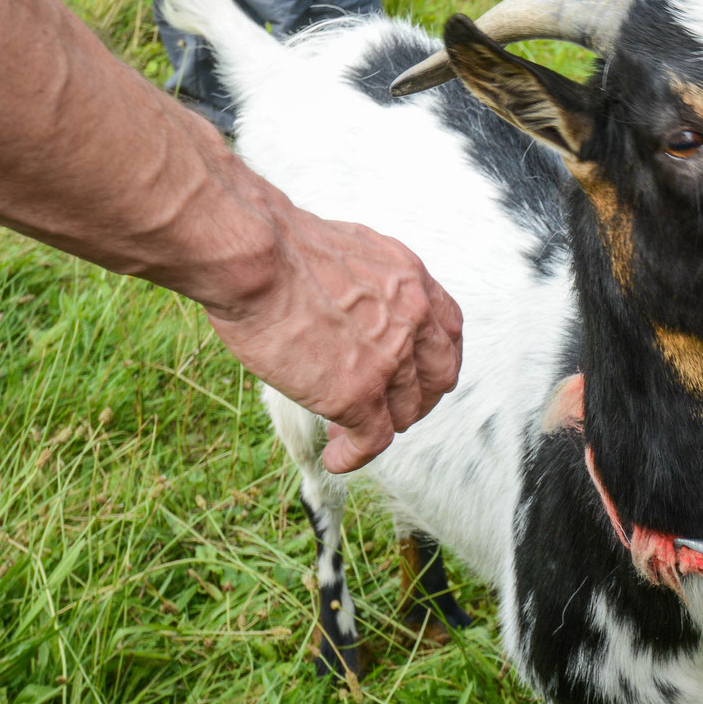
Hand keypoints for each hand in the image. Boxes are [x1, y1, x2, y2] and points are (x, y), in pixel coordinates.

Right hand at [204, 213, 463, 472]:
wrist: (254, 256)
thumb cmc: (276, 246)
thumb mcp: (347, 250)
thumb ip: (367, 281)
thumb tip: (353, 303)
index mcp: (411, 280)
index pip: (448, 330)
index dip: (433, 359)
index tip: (415, 373)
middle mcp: (412, 319)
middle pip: (437, 377)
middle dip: (416, 398)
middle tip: (387, 409)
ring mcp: (389, 359)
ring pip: (405, 412)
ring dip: (380, 427)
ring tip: (345, 434)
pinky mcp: (357, 393)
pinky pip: (372, 440)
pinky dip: (355, 455)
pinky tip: (336, 457)